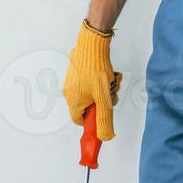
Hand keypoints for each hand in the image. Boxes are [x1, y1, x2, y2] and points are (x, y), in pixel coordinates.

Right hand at [62, 19, 123, 139]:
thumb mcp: (104, 99)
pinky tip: (110, 74)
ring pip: (92, 93)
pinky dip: (101, 81)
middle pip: (89, 106)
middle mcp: (70, 93)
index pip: (81, 121)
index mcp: (73, 102)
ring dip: (105, 90)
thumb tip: (105, 137)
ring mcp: (73, 81)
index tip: (104, 116)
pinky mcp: (78, 72)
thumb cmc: (95, 70)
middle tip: (112, 95)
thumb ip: (104, 120)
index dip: (93, 121)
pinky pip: (91, 82)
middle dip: (103, 102)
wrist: (92, 45)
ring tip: (113, 81)